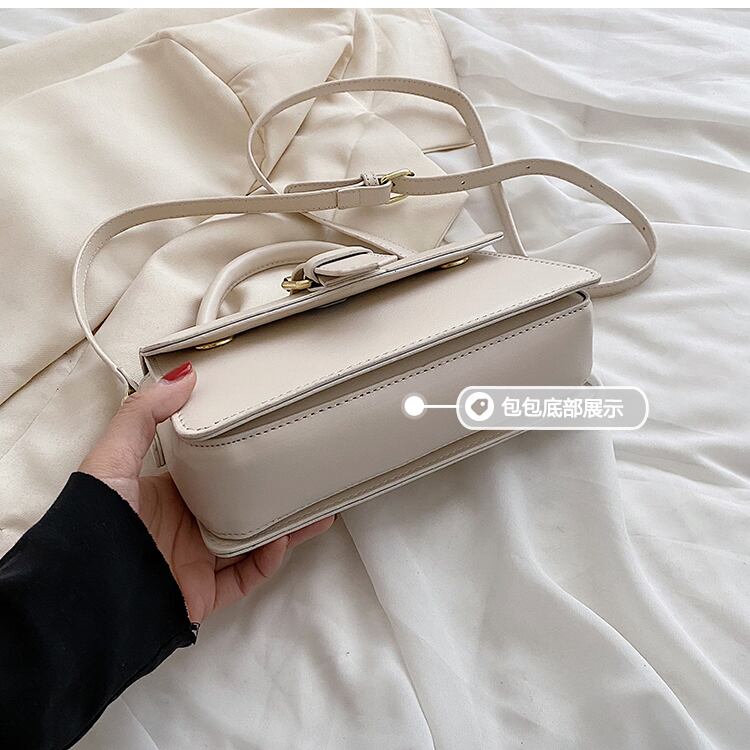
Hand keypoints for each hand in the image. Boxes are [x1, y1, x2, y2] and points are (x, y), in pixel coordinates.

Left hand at [79, 361, 333, 622]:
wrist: (83, 591)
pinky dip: (265, 563)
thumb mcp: (113, 457)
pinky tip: (280, 542)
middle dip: (276, 495)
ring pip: (252, 544)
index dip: (244, 459)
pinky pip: (244, 578)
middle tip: (307, 478)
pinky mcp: (202, 594)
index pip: (214, 473)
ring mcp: (196, 562)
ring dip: (284, 530)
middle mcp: (186, 527)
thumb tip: (185, 375)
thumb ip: (143, 415)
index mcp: (168, 495)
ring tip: (317, 512)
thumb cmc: (95, 521)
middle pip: (242, 508)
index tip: (273, 442)